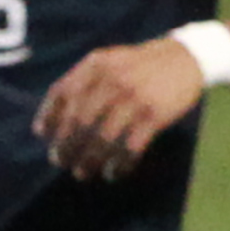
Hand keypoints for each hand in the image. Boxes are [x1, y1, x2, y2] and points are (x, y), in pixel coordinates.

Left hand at [33, 39, 205, 181]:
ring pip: (102, 139)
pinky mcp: (153, 115)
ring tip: (82, 173)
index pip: (62, 92)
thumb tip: (42, 128)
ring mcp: (133, 98)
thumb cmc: (137, 67)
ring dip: (88, 161)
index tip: (43, 136)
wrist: (187, 57)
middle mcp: (112, 80)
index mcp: (96, 65)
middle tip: (60, 161)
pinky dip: (118, 165)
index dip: (49, 117)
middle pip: (79, 121)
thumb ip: (78, 84)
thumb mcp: (107, 63)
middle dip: (65, 146)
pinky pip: (129, 148)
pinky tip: (113, 173)